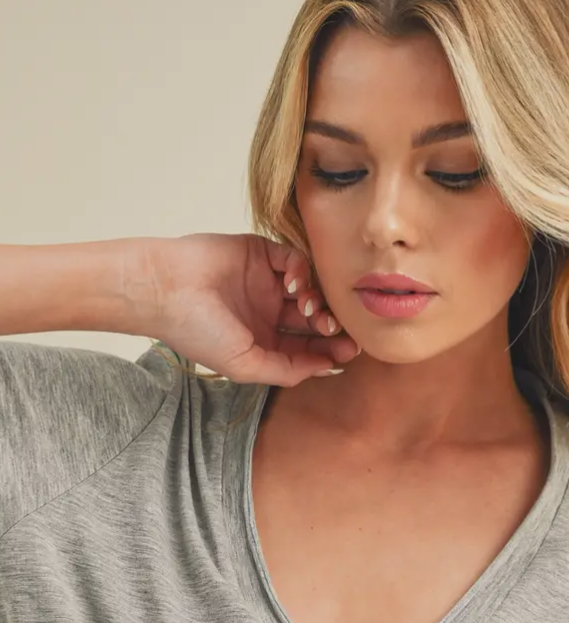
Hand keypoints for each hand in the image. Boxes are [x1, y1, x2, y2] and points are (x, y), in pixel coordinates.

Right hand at [130, 232, 359, 385]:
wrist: (165, 290)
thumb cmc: (197, 332)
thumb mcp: (245, 365)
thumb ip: (286, 370)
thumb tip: (326, 368)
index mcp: (264, 341)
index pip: (308, 346)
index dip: (331, 350)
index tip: (349, 352)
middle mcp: (269, 311)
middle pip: (314, 318)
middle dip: (330, 325)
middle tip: (335, 329)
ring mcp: (266, 282)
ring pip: (310, 288)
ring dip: (318, 300)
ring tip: (310, 310)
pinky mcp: (261, 253)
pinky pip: (295, 260)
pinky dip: (303, 271)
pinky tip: (295, 286)